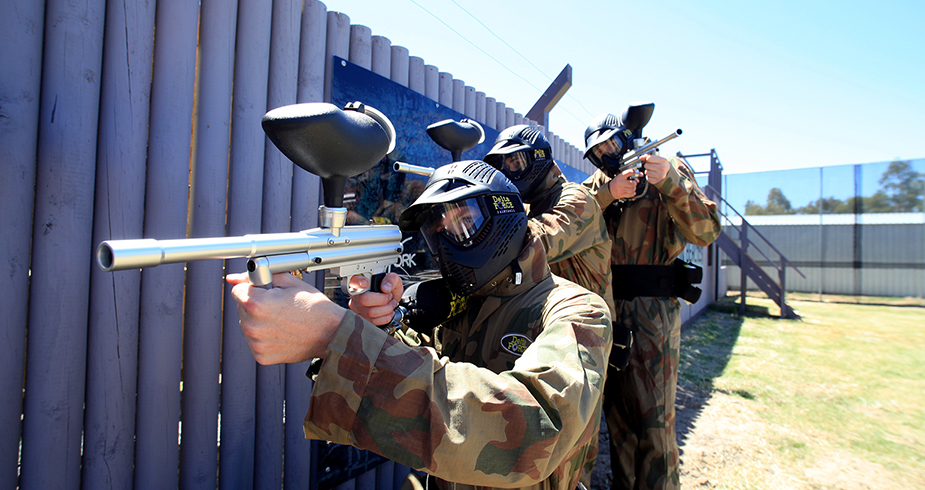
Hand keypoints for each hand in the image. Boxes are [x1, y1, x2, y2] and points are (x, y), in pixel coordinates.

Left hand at [227, 272, 345, 364]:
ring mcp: (256, 343)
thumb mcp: (288, 282)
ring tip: (282, 320)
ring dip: (259, 321)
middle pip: (241, 308)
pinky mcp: (261, 356)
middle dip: (255, 304)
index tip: (267, 292)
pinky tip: (281, 332)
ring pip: (247, 325)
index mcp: (256, 304)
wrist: (331, 333)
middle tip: (279, 306)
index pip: (237, 290)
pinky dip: (265, 337)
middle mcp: (252, 326)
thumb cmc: (313, 307)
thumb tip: (233, 279)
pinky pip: (255, 341)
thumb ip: (257, 277)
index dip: (253, 288)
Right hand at [347, 272, 402, 325]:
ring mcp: (358, 308)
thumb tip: (385, 287)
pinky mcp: (363, 318)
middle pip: (364, 300)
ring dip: (387, 309)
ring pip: (371, 313)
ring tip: (391, 304)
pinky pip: (373, 321)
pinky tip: (389, 311)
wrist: (391, 299)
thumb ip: (391, 279)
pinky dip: (386, 317)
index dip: (357, 283)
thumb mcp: (393, 279)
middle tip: (389, 296)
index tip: (366, 283)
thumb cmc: (389, 288)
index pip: (353, 281)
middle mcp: (356, 295)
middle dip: (383, 300)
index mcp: (361, 282)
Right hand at [607, 167, 639, 199]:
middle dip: (635, 183)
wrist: (609, 189)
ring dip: (634, 188)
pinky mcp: (621, 194)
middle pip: (633, 183)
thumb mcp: (621, 176)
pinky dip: (633, 193)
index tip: (641, 174)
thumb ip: (629, 175)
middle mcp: (620, 182)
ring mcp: (621, 189)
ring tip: (631, 187)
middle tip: (633, 183)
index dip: (637, 173)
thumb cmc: (616, 182)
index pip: (630, 172)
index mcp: (621, 176)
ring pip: (633, 189)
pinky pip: (631, 194)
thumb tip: (638, 178)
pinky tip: (631, 191)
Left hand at [641, 154, 669, 183]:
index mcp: (663, 161)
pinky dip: (649, 176)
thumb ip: (648, 156)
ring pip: (646, 172)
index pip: (649, 158)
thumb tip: (641, 157)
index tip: (649, 160)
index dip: (647, 159)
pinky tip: (653, 175)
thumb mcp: (657, 158)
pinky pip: (647, 178)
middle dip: (647, 165)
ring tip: (652, 170)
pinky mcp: (656, 181)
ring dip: (648, 171)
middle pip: (646, 165)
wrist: (667, 172)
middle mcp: (662, 168)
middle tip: (651, 166)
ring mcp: (660, 176)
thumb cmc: (661, 164)